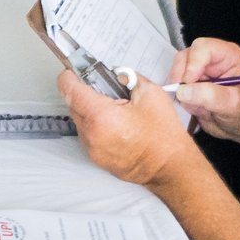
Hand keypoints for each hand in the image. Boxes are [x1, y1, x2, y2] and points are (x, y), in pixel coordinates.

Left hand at [58, 67, 204, 192]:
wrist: (171, 168)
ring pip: (80, 121)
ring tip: (113, 108)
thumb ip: (129, 78)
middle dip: (82, 93)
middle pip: (73, 105)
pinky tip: (114, 124)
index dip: (68, 78)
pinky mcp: (96, 159)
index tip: (71, 72)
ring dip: (89, 111)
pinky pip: (88, 136)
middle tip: (100, 87)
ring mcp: (92, 149)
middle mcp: (92, 134)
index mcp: (101, 116)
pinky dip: (95, 126)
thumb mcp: (151, 94)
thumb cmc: (164, 136)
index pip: (70, 91)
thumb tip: (117, 73)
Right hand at [167, 38, 239, 145]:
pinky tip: (195, 108)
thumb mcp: (232, 104)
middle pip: (184, 58)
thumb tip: (183, 91)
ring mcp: (198, 71)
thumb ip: (210, 96)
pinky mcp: (189, 83)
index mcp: (227, 55)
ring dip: (182, 92)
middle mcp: (210, 59)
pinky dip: (180, 99)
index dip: (192, 65)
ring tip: (198, 106)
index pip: (202, 48)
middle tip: (187, 97)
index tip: (188, 84)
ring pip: (176, 73)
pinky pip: (174, 87)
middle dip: (183, 79)